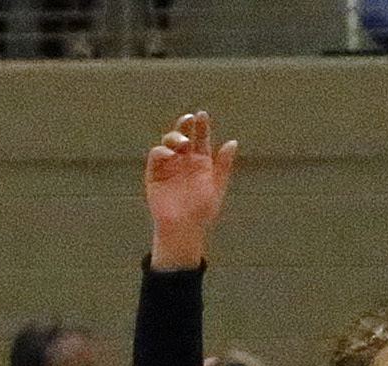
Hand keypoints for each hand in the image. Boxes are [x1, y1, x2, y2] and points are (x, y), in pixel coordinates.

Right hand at [145, 110, 237, 268]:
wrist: (184, 229)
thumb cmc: (202, 212)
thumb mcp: (217, 187)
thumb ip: (224, 166)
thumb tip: (233, 143)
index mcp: (200, 161)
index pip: (201, 137)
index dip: (202, 125)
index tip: (202, 115)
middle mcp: (184, 159)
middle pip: (184, 134)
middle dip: (186, 124)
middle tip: (189, 118)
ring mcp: (169, 165)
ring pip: (169, 142)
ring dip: (175, 137)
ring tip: (183, 141)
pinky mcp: (155, 173)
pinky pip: (157, 156)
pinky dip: (162, 151)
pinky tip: (171, 153)